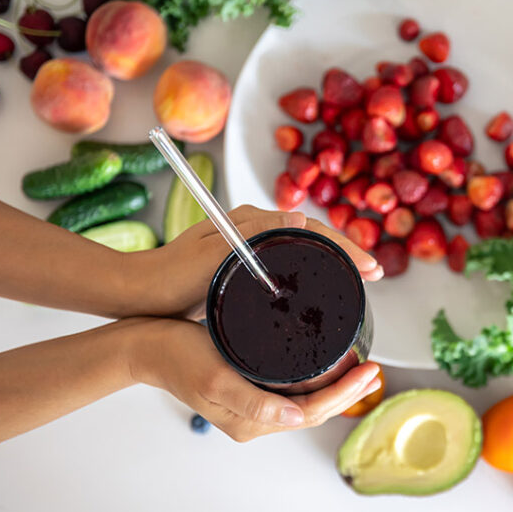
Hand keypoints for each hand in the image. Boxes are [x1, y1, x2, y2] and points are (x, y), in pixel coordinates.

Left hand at [123, 205, 382, 319]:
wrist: (138, 294)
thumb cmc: (170, 278)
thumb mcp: (211, 255)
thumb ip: (251, 233)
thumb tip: (299, 217)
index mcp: (251, 220)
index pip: (310, 227)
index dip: (343, 246)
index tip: (368, 266)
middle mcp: (255, 227)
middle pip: (313, 235)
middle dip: (347, 251)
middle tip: (374, 273)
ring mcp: (252, 245)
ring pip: (304, 249)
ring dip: (334, 260)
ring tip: (359, 278)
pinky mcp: (248, 263)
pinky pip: (291, 262)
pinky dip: (314, 270)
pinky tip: (324, 286)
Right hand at [128, 318, 381, 441]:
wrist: (145, 346)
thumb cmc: (176, 356)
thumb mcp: (215, 376)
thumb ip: (253, 401)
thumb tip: (294, 417)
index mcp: (250, 421)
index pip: (312, 412)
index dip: (345, 394)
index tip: (369, 371)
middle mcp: (254, 418)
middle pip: (314, 409)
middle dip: (348, 391)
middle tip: (373, 367)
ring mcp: (251, 405)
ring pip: (305, 400)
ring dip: (334, 385)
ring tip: (358, 364)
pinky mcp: (248, 389)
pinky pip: (290, 390)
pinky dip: (313, 377)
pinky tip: (325, 361)